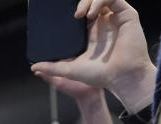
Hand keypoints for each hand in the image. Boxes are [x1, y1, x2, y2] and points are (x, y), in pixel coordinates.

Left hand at [31, 1, 154, 113]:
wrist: (121, 78)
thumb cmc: (101, 75)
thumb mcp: (70, 70)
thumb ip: (52, 67)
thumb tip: (34, 67)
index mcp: (92, 32)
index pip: (82, 12)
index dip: (74, 9)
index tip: (65, 15)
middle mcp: (104, 23)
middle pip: (91, 2)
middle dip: (81, 2)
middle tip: (74, 15)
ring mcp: (115, 18)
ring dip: (89, 0)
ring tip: (80, 14)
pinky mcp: (126, 15)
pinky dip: (100, 0)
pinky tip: (92, 13)